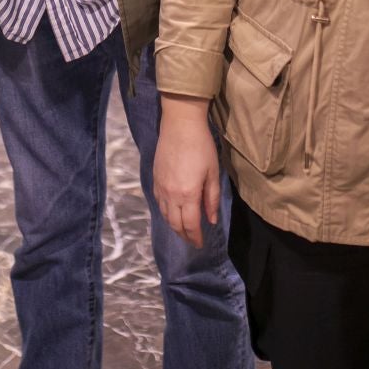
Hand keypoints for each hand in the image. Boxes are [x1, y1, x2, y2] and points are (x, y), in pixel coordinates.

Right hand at [153, 96, 221, 249]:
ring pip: (165, 215)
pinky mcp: (155, 179)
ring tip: (183, 230)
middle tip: (193, 240)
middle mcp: (171, 195)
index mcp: (187, 194)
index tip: (200, 244)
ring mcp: (160, 187)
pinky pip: (158, 203)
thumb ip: (211, 198)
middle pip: (175, 224)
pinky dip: (166, 213)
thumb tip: (211, 220)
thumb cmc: (201, 146)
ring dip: (174, 226)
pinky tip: (172, 212)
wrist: (180, 125)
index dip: (195, 237)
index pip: (190, 225)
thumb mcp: (213, 172)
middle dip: (184, 235)